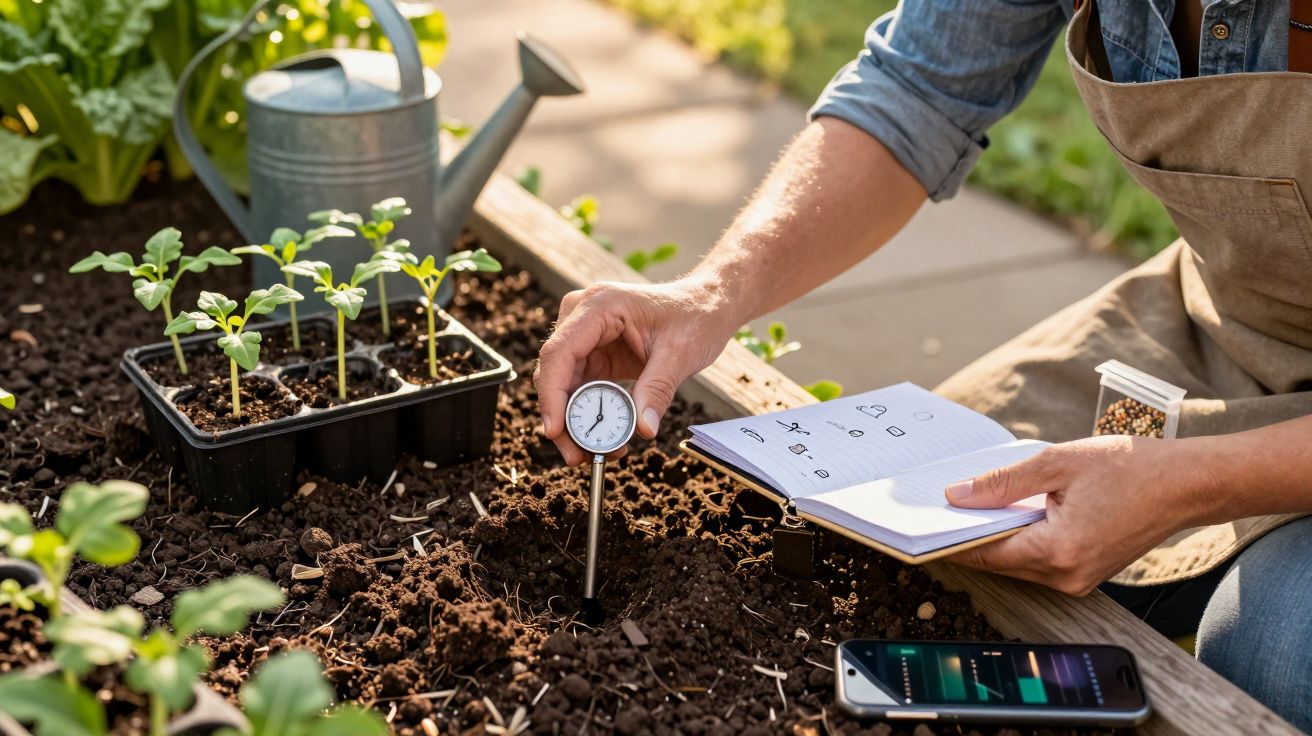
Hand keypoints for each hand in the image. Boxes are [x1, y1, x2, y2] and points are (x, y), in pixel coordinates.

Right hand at [535, 277, 738, 465]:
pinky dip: (587, 414)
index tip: (555, 431)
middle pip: (555, 372)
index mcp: (599, 305)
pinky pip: (579, 387)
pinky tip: (606, 437)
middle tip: (577, 456)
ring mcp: (584, 334)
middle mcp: (582, 315)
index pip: (559, 352)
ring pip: (563, 385)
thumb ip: (657, 390)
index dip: (552, 394)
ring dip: (575, 421)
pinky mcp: (592, 352)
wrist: (705, 305)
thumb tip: (643, 430)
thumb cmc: (695, 317)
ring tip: (597, 453)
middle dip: (562, 418)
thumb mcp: (680, 354)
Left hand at [944, 435, 1216, 595]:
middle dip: (969, 533)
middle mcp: (1067, 577)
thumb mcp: (1056, 463)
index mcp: (1058, 552)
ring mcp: (1078, 581)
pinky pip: (1038, 559)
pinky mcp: (1085, 574)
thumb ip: (1002, 483)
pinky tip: (1007, 511)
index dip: (950, 538)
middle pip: (997, 561)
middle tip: (938, 505)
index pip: (985, 553)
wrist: (1186, 483)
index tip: (921, 523)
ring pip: (1016, 562)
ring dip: (995, 535)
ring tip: (968, 503)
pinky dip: (1020, 538)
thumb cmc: (1130, 466)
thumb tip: (956, 496)